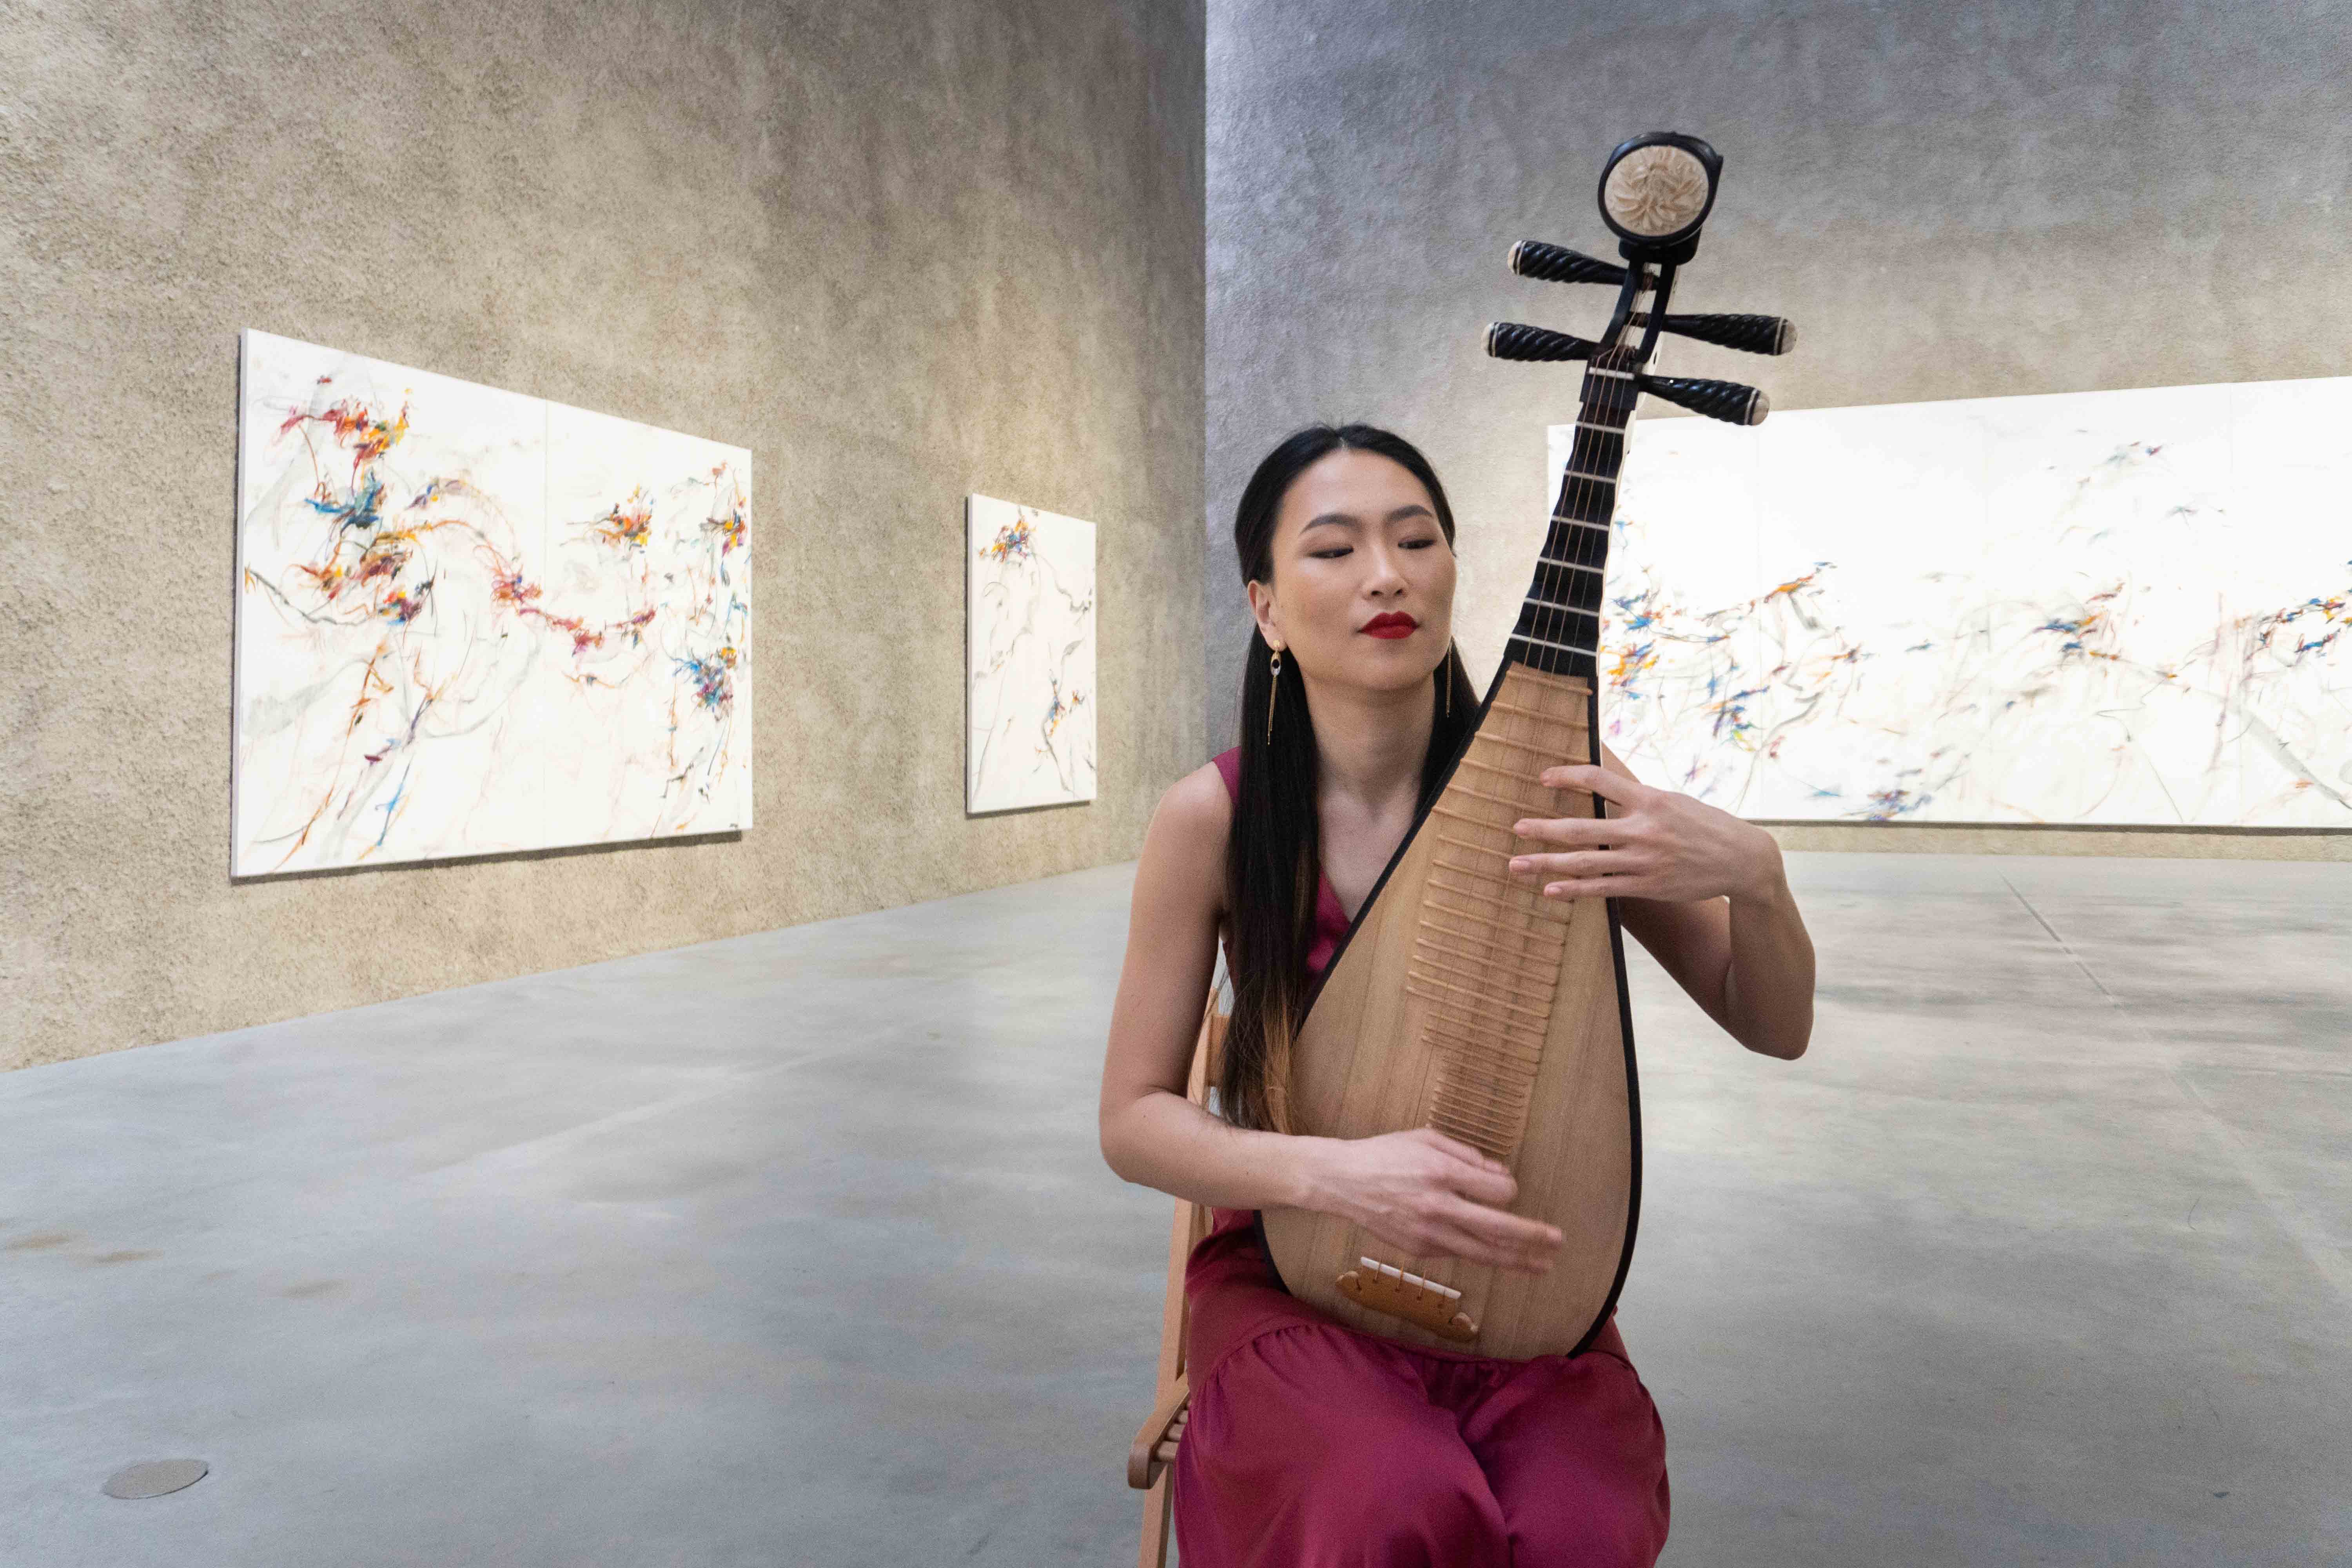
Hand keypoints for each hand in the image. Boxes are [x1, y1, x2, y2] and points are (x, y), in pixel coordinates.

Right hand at [1304, 1128, 1562, 1274]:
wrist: (1341, 1181)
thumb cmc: (1386, 1154)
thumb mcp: (1427, 1139)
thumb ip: (1468, 1157)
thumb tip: (1502, 1177)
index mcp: (1441, 1173)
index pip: (1497, 1191)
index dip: (1510, 1190)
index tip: (1507, 1188)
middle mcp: (1437, 1207)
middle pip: (1497, 1229)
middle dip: (1532, 1237)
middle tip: (1559, 1242)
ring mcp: (1428, 1233)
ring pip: (1482, 1253)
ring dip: (1517, 1261)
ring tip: (1542, 1266)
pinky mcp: (1419, 1250)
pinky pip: (1459, 1253)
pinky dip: (1481, 1254)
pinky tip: (1498, 1255)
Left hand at [1507, 763, 1783, 904]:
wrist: (1743, 859)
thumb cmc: (1705, 825)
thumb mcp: (1674, 801)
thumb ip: (1638, 799)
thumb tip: (1605, 791)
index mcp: (1650, 799)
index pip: (1599, 780)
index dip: (1567, 776)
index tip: (1543, 778)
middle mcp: (1643, 829)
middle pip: (1582, 828)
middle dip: (1544, 829)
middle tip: (1516, 828)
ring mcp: (1644, 861)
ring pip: (1585, 862)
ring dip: (1547, 864)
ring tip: (1516, 865)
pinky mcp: (1647, 886)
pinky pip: (1602, 889)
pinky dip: (1574, 890)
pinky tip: (1550, 891)